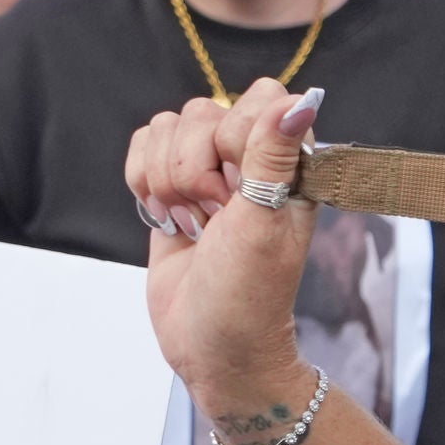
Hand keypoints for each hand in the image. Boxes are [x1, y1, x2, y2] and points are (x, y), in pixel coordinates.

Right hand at [125, 78, 324, 416]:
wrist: (211, 346)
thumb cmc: (249, 295)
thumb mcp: (263, 225)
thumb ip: (275, 156)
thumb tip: (302, 99)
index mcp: (290, 163)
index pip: (259, 98)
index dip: (237, 138)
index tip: (240, 191)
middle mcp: (251, 159)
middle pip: (202, 111)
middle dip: (195, 169)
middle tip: (215, 217)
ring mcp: (207, 171)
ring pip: (165, 127)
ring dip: (167, 181)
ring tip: (193, 225)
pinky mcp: (169, 186)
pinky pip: (142, 146)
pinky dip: (142, 181)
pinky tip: (166, 218)